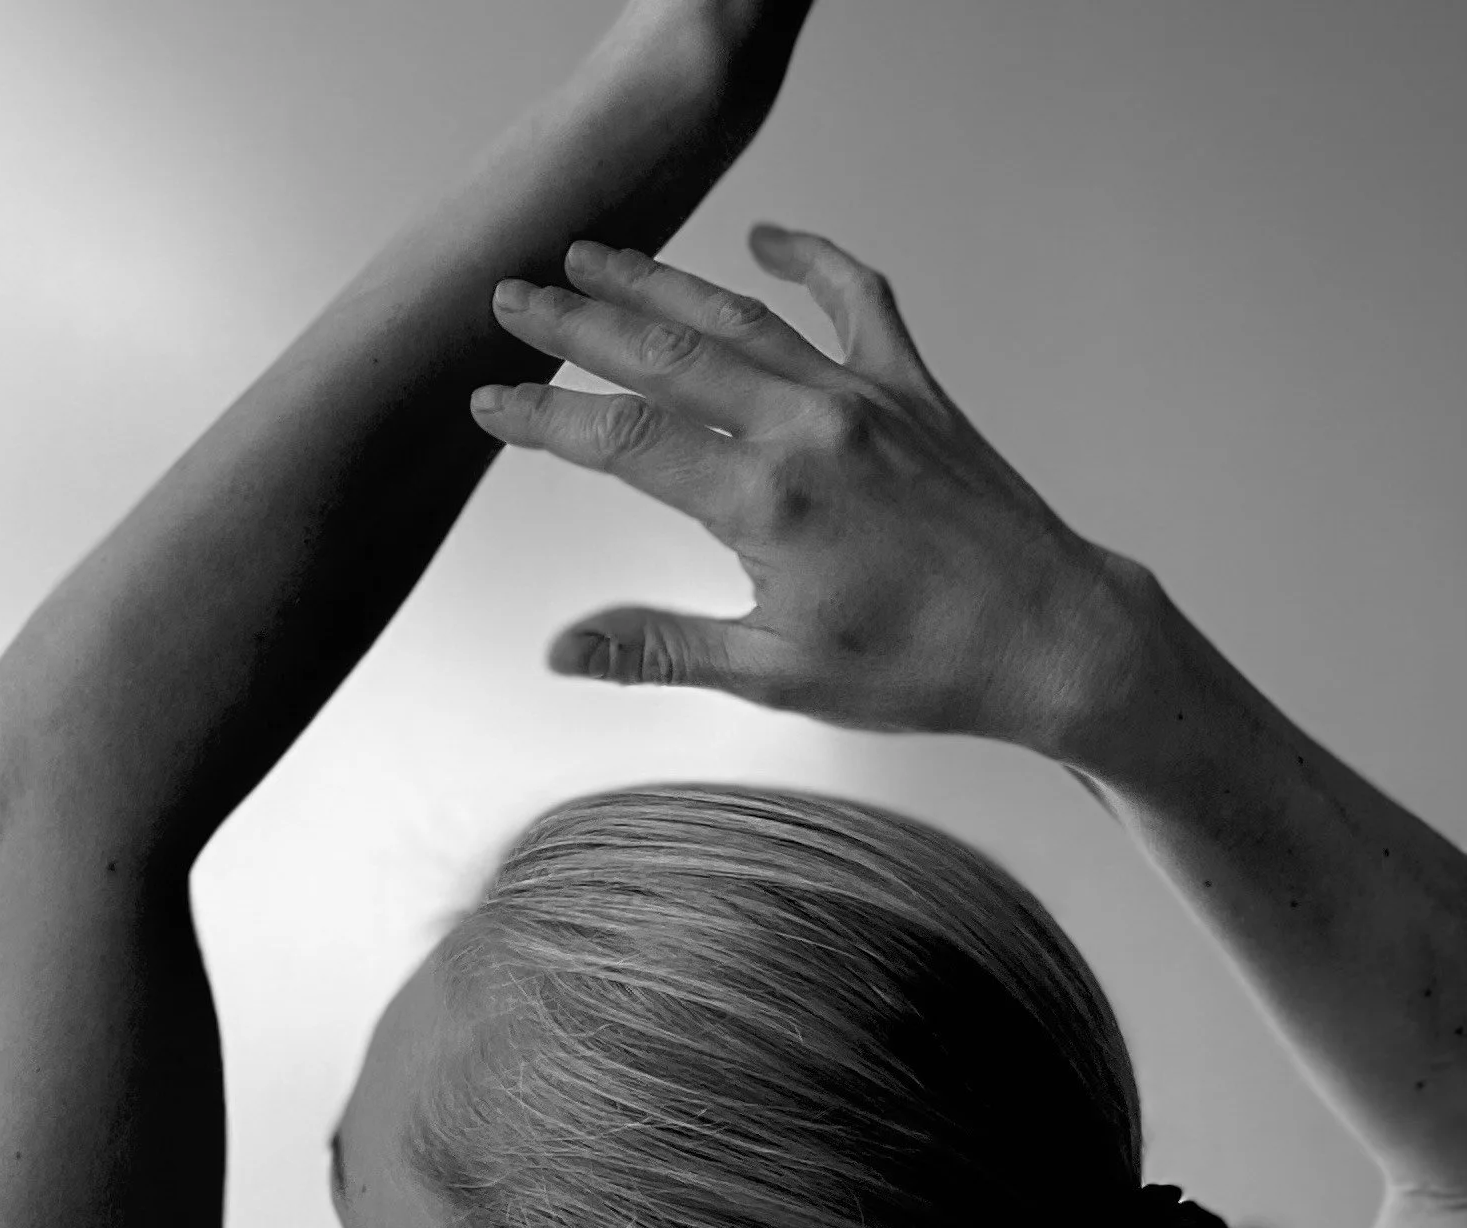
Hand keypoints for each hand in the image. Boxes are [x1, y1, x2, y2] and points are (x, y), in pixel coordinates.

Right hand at [471, 226, 1120, 746]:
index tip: (488, 403)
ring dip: (660, 283)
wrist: (1049, 638)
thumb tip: (562, 653)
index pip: (624, 444)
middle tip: (512, 294)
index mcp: (766, 505)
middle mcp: (808, 430)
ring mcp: (864, 398)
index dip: (544, 420)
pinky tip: (766, 241)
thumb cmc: (921, 670)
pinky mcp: (915, 390)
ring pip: (739, 320)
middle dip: (578, 320)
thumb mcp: (777, 677)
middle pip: (666, 356)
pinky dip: (810, 262)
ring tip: (592, 255)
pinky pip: (856, 299)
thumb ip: (661, 650)